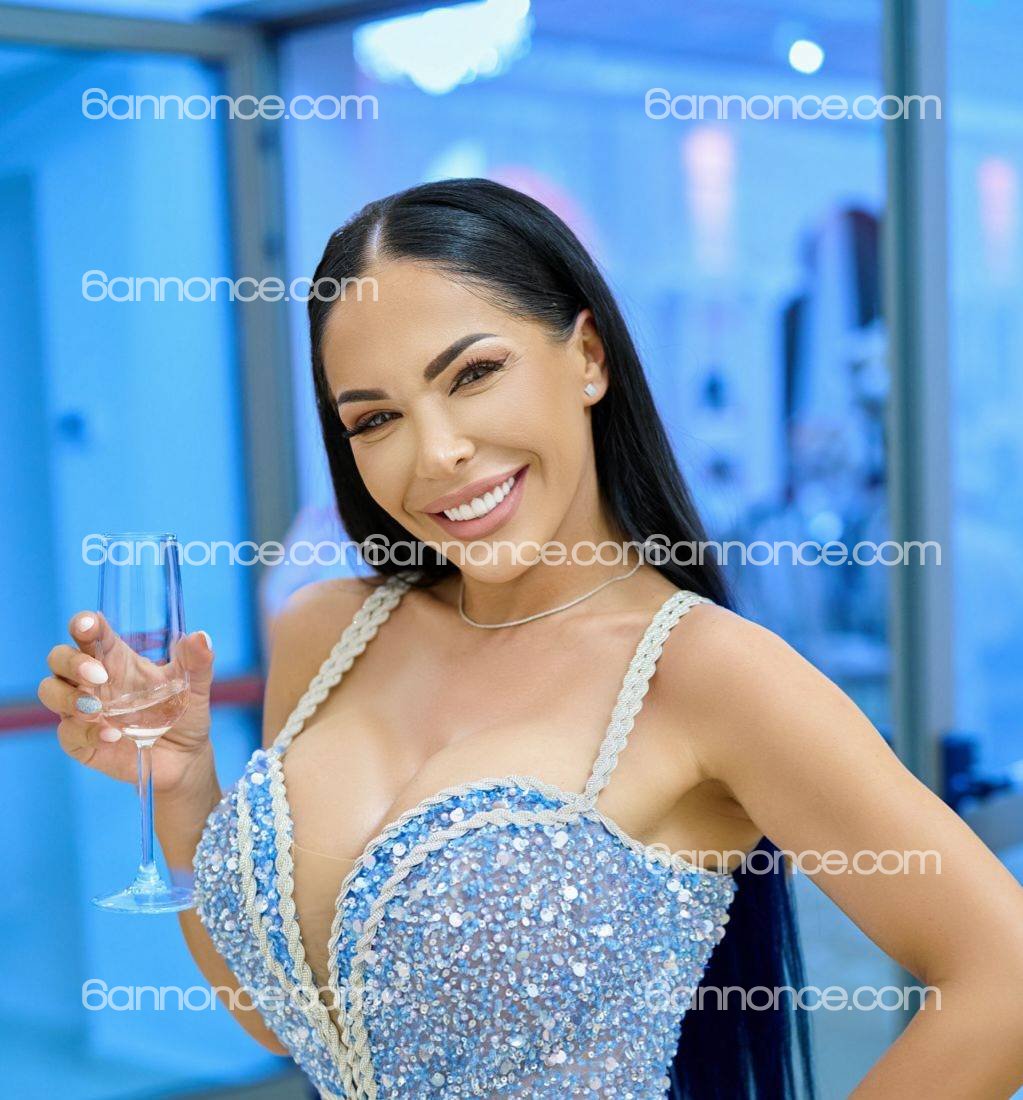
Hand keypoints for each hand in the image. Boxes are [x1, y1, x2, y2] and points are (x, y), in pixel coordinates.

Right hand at [39, 611, 216, 793]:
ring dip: (68, 696)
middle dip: (71, 661)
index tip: (86, 624)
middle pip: (59, 658)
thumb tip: (201, 637)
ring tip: (97, 708)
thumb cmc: (183, 713)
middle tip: (99, 674)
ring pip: (50, 691)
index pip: (89, 633)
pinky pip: (68, 732)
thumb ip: (198, 662)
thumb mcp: (196, 686)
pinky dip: (86, 732)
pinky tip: (112, 736)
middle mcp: (93, 680)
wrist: (184, 757)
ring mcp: (82, 710)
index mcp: (115, 658)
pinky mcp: (80, 740)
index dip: (83, 624)